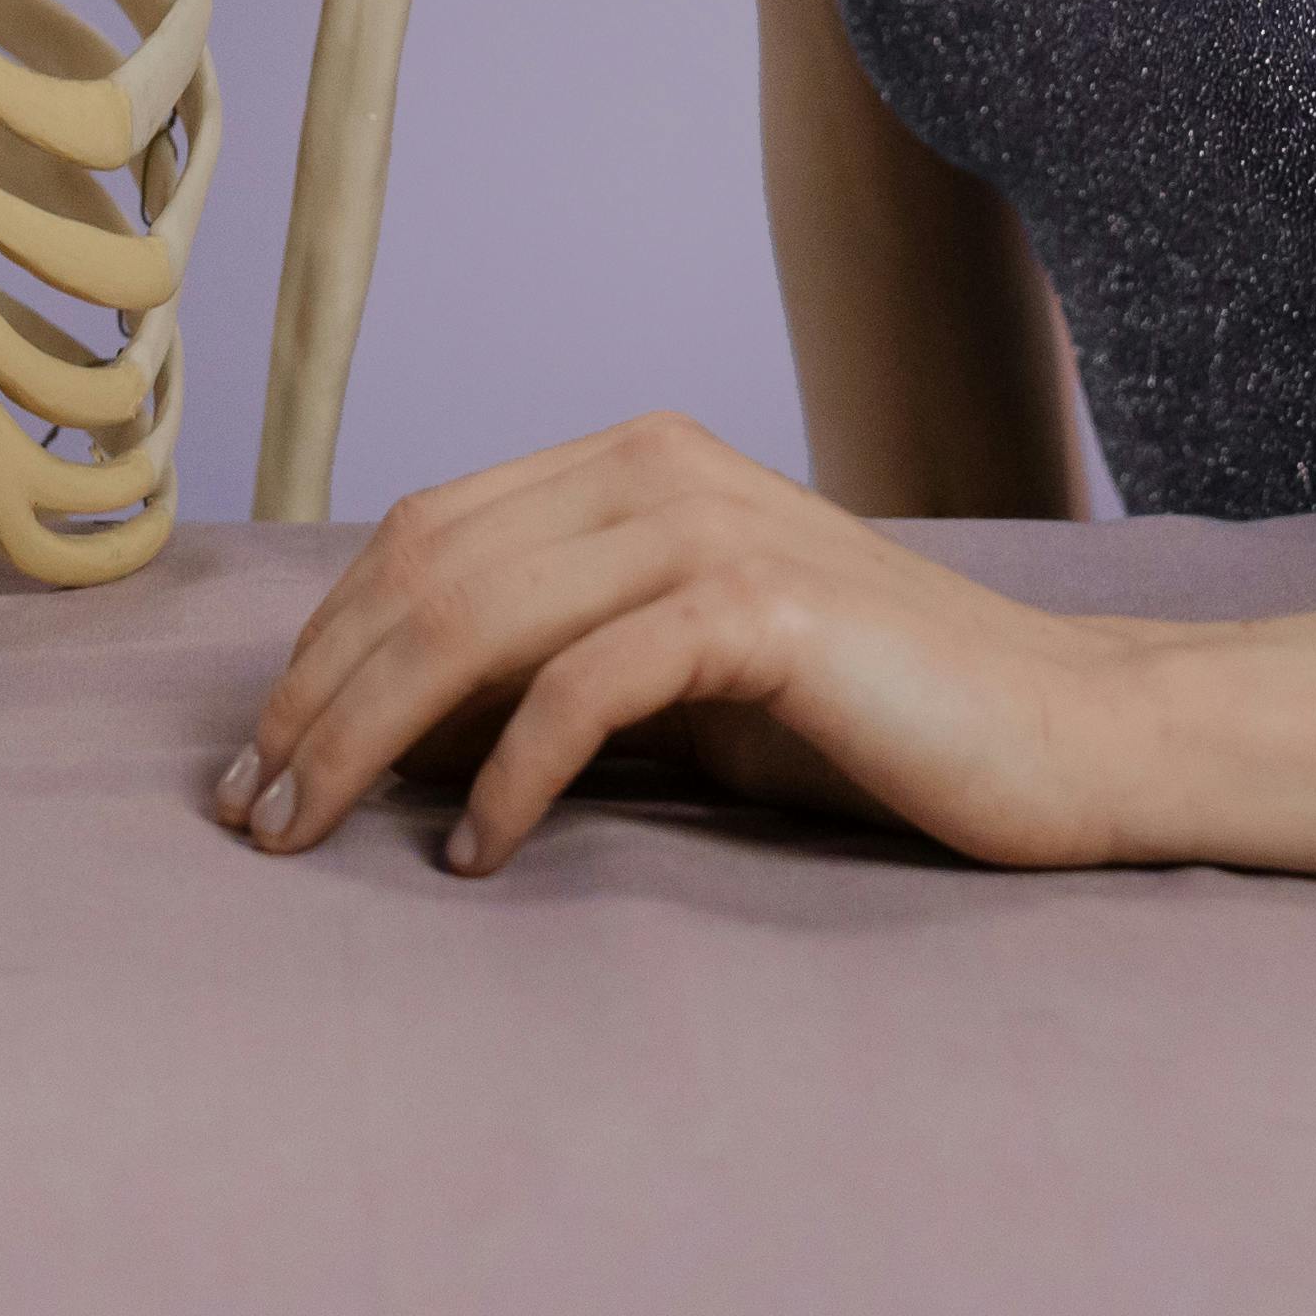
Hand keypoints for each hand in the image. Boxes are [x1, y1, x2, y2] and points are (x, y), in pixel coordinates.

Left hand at [212, 414, 1149, 876]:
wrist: (1062, 733)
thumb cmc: (864, 721)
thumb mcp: (675, 686)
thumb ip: (546, 676)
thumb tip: (380, 734)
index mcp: (627, 462)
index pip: (421, 536)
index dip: (323, 644)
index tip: (256, 759)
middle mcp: (653, 464)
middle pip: (424, 570)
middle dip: (316, 696)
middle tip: (253, 817)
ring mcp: (707, 524)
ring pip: (476, 616)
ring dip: (369, 733)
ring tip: (313, 835)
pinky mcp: (758, 608)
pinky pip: (586, 683)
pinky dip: (510, 772)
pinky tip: (473, 853)